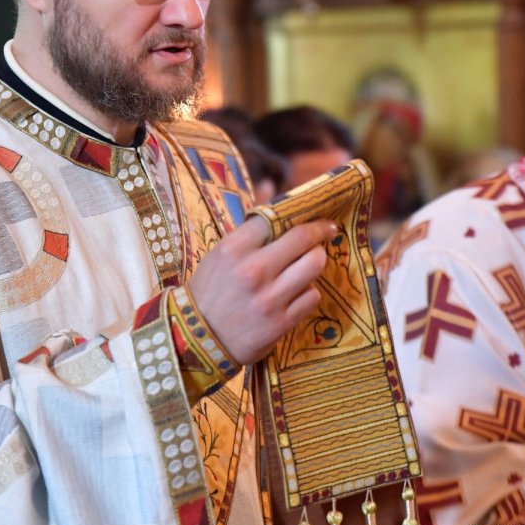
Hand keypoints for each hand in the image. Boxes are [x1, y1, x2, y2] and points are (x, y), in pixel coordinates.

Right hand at [188, 216, 335, 363]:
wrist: (197, 339)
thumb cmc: (211, 291)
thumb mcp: (221, 253)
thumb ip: (250, 226)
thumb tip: (270, 185)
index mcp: (234, 248)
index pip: (277, 218)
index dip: (303, 215)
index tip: (316, 217)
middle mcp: (253, 271)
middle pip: (303, 239)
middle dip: (320, 233)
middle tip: (327, 232)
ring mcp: (269, 298)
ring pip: (314, 265)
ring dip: (316, 261)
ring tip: (309, 263)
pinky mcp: (281, 322)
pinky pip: (312, 296)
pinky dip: (309, 291)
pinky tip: (298, 292)